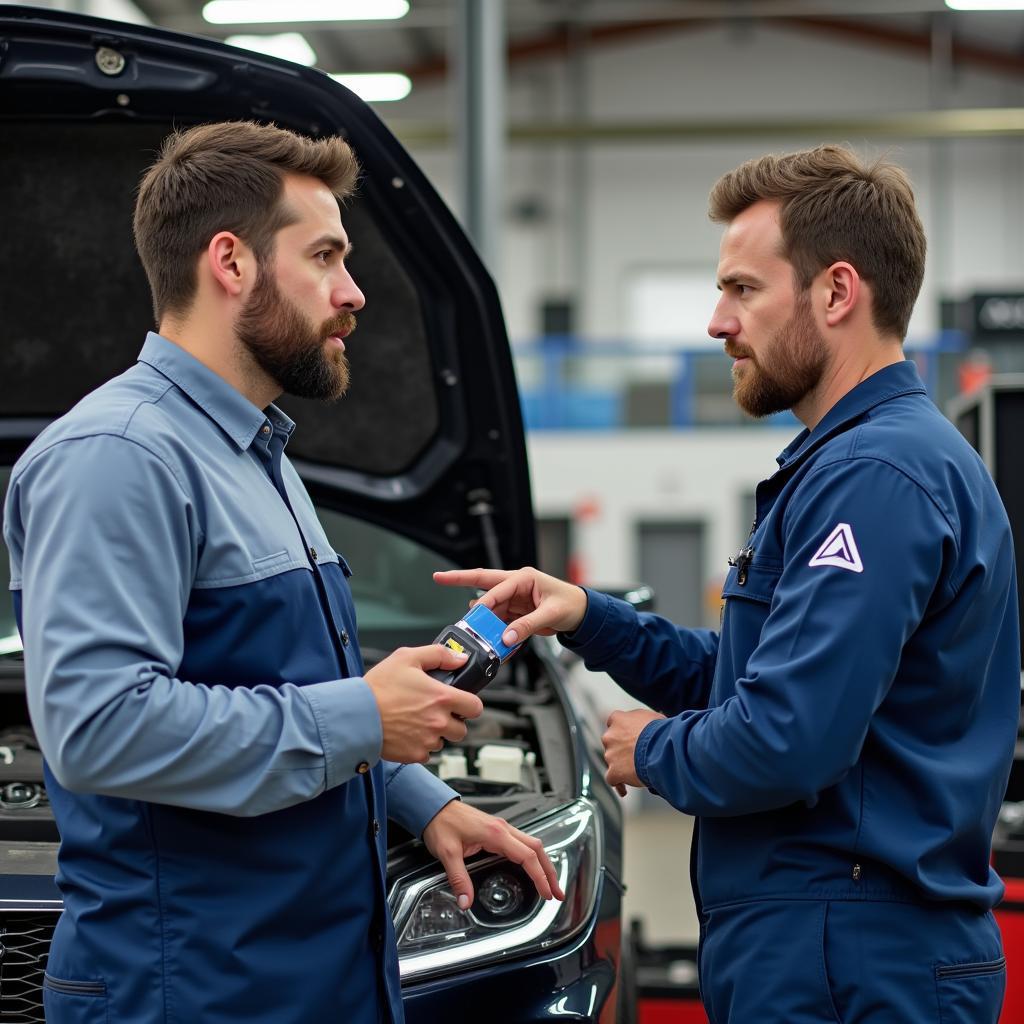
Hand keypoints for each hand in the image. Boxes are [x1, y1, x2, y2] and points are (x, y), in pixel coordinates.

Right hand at [364, 646, 483, 763]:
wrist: (355, 715)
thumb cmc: (378, 687)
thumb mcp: (406, 657)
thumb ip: (438, 654)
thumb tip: (460, 659)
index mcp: (442, 697)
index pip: (475, 707)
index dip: (470, 704)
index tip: (461, 702)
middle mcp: (438, 721)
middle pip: (462, 729)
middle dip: (453, 721)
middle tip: (435, 712)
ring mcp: (427, 741)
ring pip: (444, 742)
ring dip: (436, 734)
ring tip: (417, 721)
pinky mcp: (414, 755)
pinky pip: (427, 754)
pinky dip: (421, 746)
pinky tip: (407, 733)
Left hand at [421, 800, 565, 909]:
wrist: (433, 806)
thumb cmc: (441, 824)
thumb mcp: (447, 853)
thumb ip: (458, 879)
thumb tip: (466, 902)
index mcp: (495, 834)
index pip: (527, 856)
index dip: (540, 877)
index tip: (547, 893)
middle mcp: (503, 829)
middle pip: (537, 849)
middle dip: (550, 872)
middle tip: (557, 893)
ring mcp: (502, 827)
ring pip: (532, 844)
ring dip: (543, 864)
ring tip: (550, 883)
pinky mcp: (497, 829)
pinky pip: (522, 842)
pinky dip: (533, 857)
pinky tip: (532, 868)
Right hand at [432, 566, 587, 645]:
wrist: (583, 614)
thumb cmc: (572, 605)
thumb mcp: (551, 614)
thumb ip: (527, 625)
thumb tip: (507, 636)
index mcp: (524, 578)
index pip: (495, 586)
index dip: (482, 599)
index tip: (471, 612)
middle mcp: (516, 586)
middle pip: (483, 584)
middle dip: (460, 580)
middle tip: (439, 578)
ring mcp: (514, 599)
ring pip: (490, 608)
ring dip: (482, 620)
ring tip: (475, 633)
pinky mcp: (516, 613)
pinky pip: (499, 622)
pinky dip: (494, 631)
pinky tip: (492, 641)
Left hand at [603, 709, 664, 796]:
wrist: (662, 747)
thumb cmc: (661, 731)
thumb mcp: (652, 717)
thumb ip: (641, 720)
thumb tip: (646, 723)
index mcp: (618, 719)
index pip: (614, 723)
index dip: (623, 731)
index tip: (628, 736)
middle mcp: (610, 736)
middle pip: (611, 743)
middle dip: (621, 749)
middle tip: (634, 755)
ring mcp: (610, 754)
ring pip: (612, 761)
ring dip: (621, 766)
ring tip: (635, 773)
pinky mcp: (613, 771)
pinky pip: (612, 779)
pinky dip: (618, 783)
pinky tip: (624, 789)